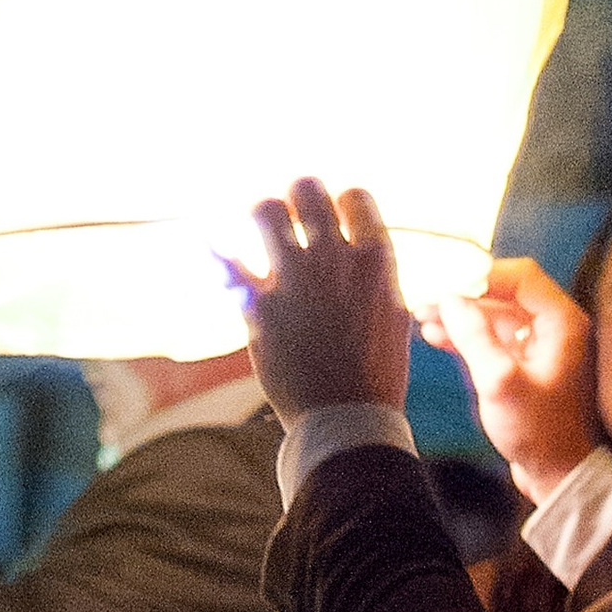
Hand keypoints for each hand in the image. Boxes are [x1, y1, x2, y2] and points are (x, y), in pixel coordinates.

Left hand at [239, 178, 411, 420]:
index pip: (355, 196)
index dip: (342, 204)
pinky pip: (229, 262)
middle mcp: (333, 260)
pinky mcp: (259, 306)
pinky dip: (221, 256)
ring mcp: (294, 280)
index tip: (336, 219)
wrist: (345, 422)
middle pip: (306, 190)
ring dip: (262, 216)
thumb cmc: (375, 374)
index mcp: (374, 261)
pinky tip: (218, 254)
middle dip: (298, 196)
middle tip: (293, 214)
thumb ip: (374, 275)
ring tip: (263, 230)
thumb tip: (360, 246)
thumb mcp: (392, 316)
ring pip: (264, 211)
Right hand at [422, 256, 597, 501]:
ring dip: (460, 317)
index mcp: (562, 323)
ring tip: (423, 318)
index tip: (446, 283)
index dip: (481, 275)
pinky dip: (467, 336)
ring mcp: (540, 349)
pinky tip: (438, 336)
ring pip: (494, 317)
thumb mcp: (500, 382)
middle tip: (427, 301)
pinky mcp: (526, 368)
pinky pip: (494, 339)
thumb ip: (474, 335)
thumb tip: (450, 299)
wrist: (559, 478)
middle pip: (503, 295)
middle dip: (463, 298)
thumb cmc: (540, 433)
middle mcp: (555, 329)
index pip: (520, 276)